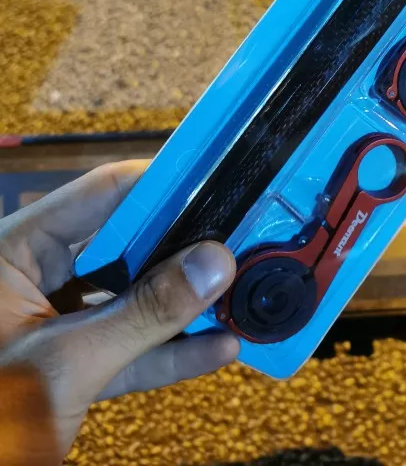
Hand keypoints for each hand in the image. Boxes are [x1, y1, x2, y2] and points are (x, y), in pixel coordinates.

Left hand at [0, 160, 237, 463]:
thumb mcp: (64, 362)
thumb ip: (143, 314)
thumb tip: (216, 262)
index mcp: (16, 251)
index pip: (100, 194)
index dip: (161, 184)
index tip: (222, 180)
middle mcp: (37, 275)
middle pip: (124, 244)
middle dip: (184, 248)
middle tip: (244, 238)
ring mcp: (55, 321)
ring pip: (132, 297)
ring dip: (185, 304)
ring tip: (241, 291)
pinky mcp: (70, 365)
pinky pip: (129, 348)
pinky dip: (169, 351)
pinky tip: (219, 348)